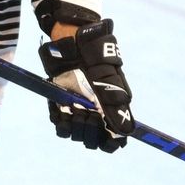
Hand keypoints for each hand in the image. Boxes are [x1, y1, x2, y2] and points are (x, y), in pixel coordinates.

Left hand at [38, 20, 133, 151]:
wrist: (72, 41)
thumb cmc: (95, 57)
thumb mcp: (109, 79)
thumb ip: (116, 105)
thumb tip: (125, 132)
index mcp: (112, 109)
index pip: (113, 140)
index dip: (109, 143)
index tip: (104, 139)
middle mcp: (95, 113)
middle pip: (93, 139)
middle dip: (89, 132)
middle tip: (86, 115)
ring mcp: (78, 109)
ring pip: (75, 134)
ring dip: (74, 126)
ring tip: (74, 108)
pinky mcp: (61, 105)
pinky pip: (59, 123)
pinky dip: (60, 119)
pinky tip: (62, 107)